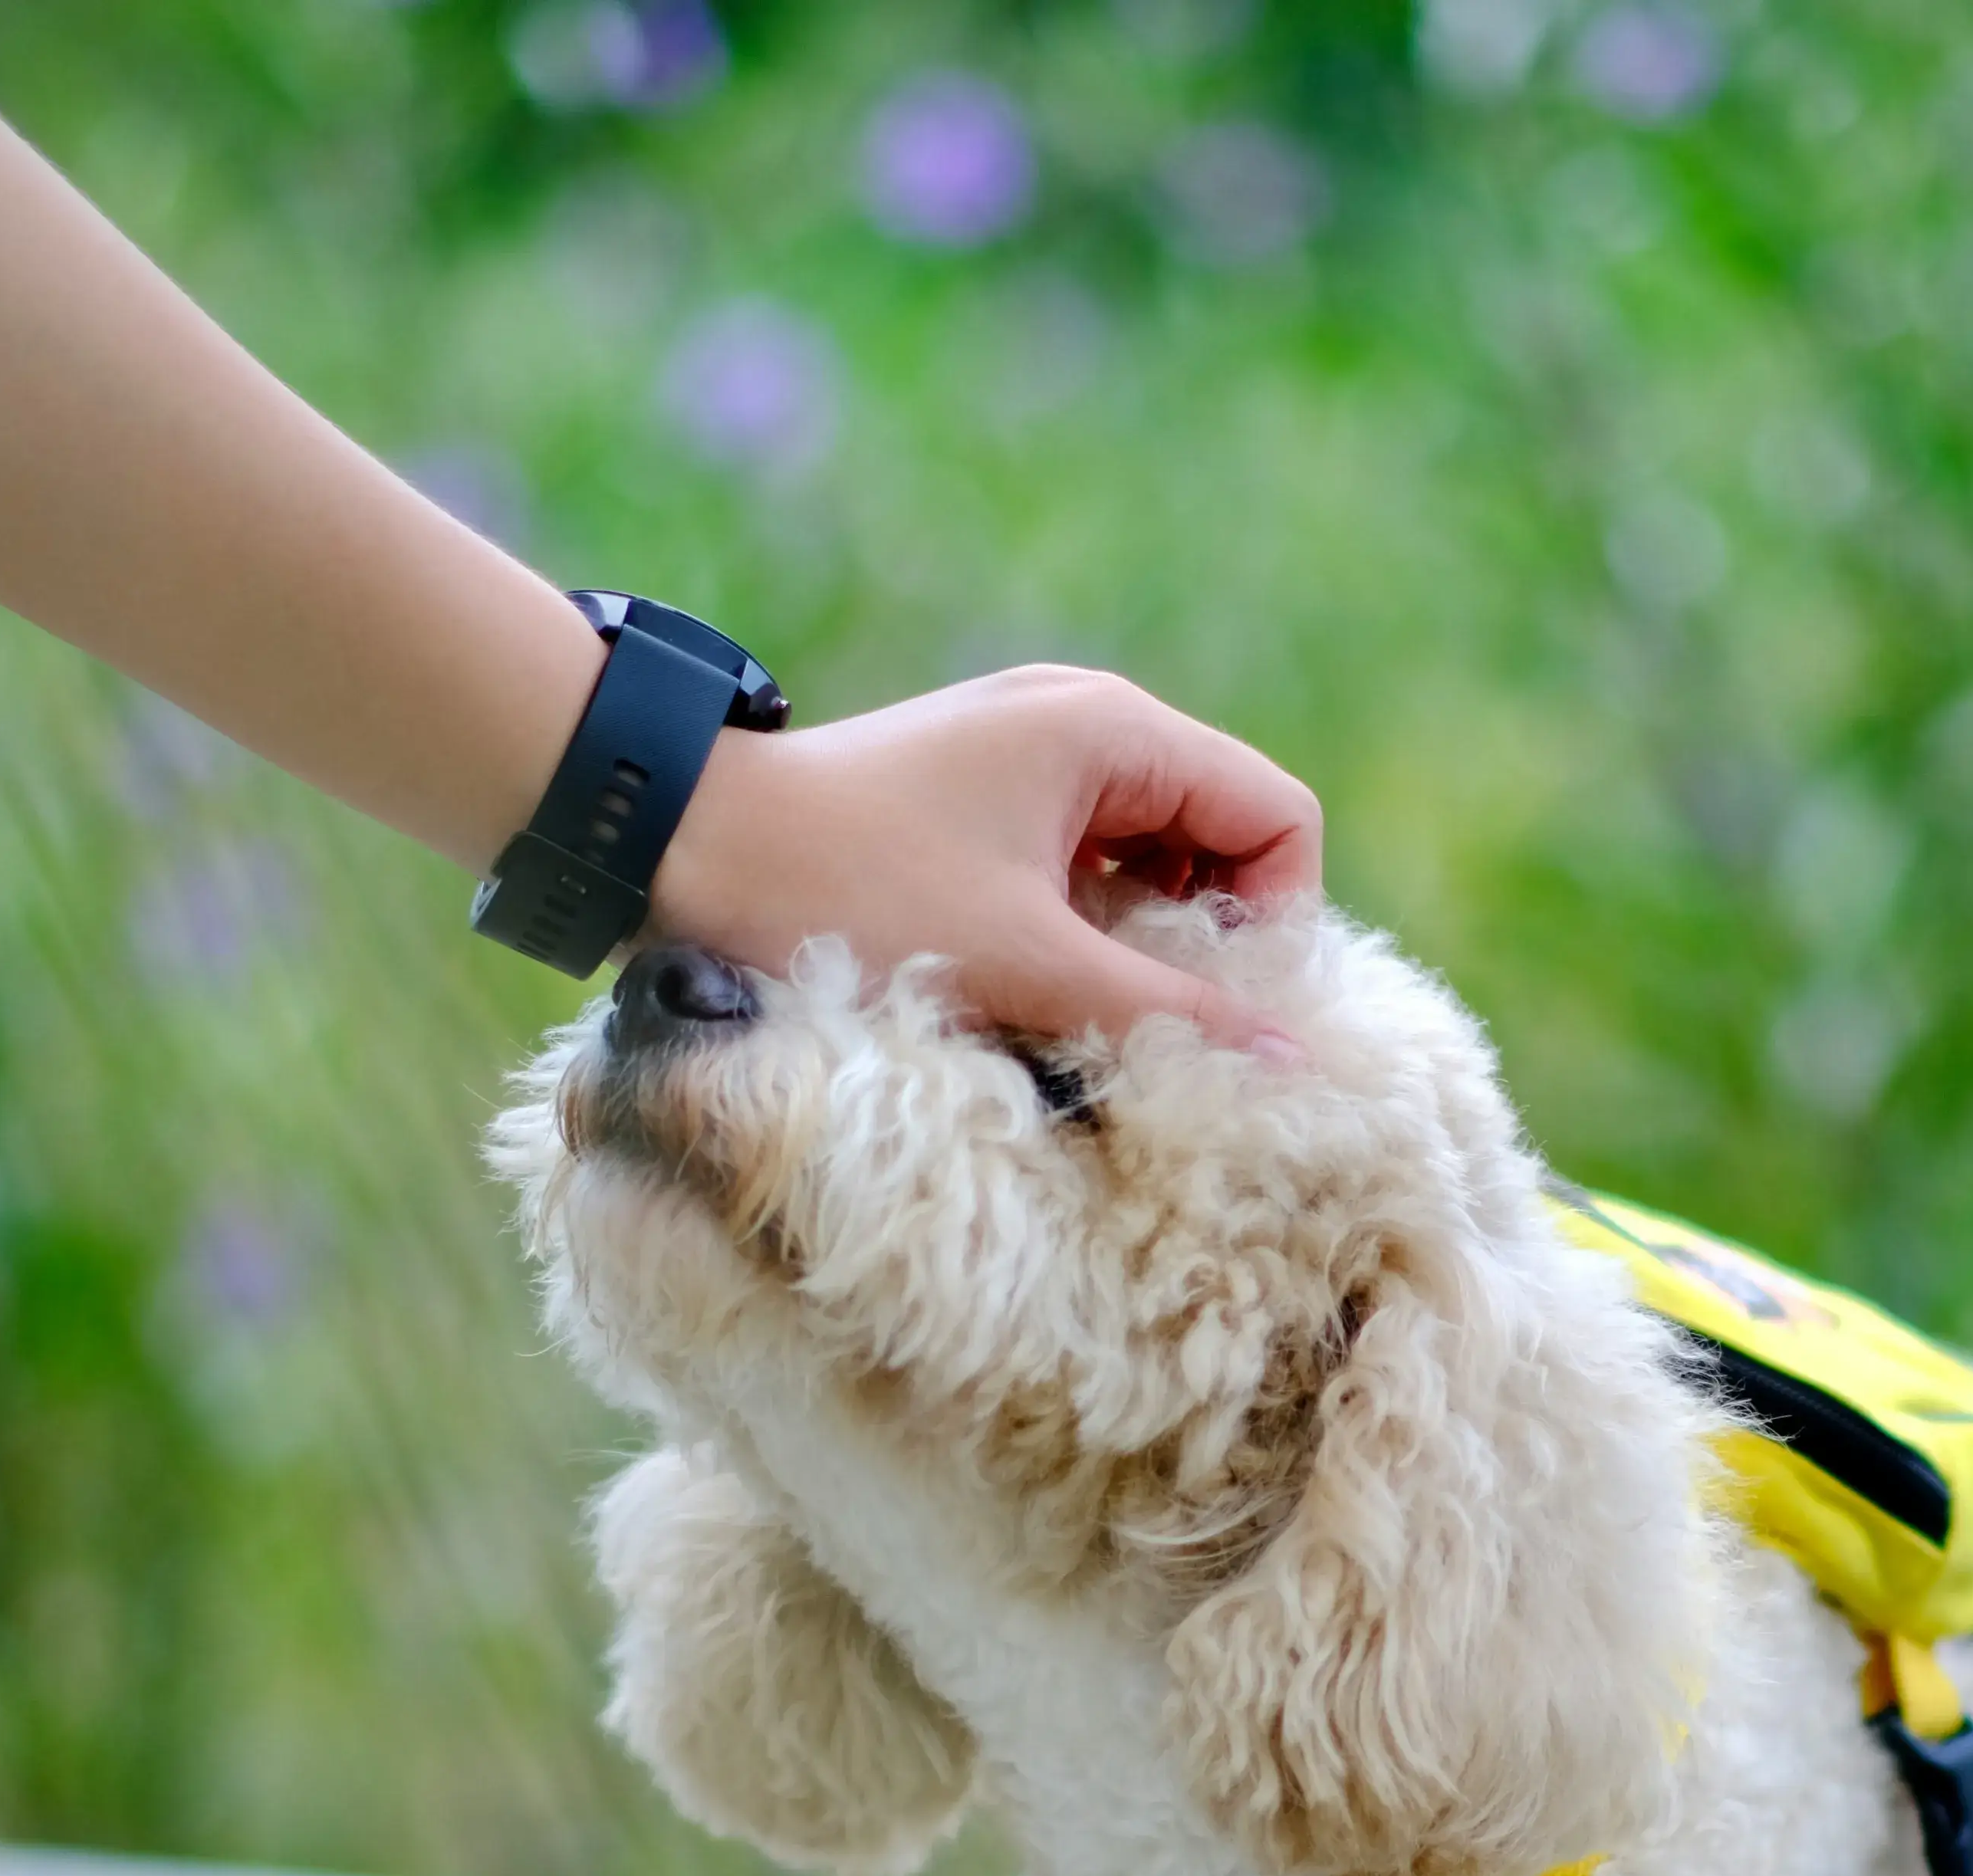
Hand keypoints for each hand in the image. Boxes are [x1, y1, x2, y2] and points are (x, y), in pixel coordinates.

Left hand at [647, 667, 1324, 1053]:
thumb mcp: (1024, 966)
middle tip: (1161, 1023)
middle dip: (1209, 934)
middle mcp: (1083, 720)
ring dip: (1141, 938)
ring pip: (1152, 854)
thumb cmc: (848, 893)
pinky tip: (1033, 982)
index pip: (1276, 813)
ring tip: (1088, 1008)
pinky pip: (1083, 860)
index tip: (1226, 1007)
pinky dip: (1081, 925)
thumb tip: (1293, 1059)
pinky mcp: (980, 793)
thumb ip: (1168, 1013)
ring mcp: (1027, 752)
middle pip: (1222, 831)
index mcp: (1113, 729)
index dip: (1278, 918)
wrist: (679, 840)